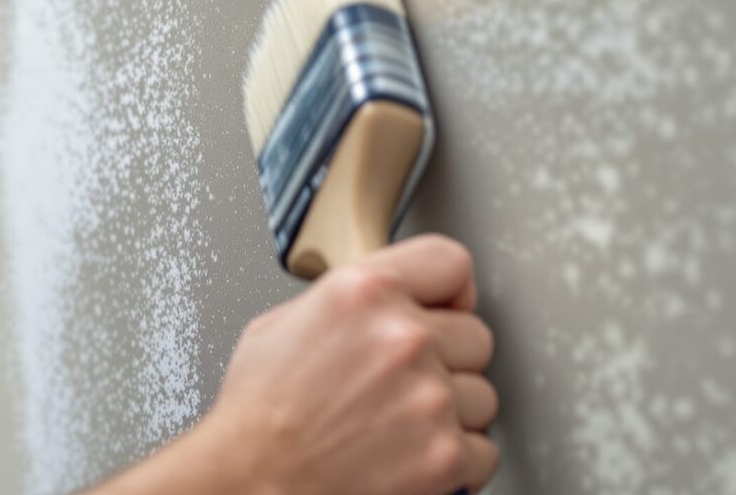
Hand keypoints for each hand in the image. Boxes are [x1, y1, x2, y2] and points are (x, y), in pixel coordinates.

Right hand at [201, 234, 498, 494]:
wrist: (251, 482)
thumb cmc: (258, 414)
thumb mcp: (283, 322)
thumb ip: (349, 300)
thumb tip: (384, 301)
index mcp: (363, 292)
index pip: (451, 263)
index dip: (448, 291)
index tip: (443, 309)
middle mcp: (402, 337)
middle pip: (476, 334)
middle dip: (447, 359)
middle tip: (404, 381)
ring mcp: (429, 397)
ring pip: (483, 395)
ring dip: (451, 412)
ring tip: (399, 422)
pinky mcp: (445, 455)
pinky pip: (484, 450)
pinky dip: (456, 460)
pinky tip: (411, 454)